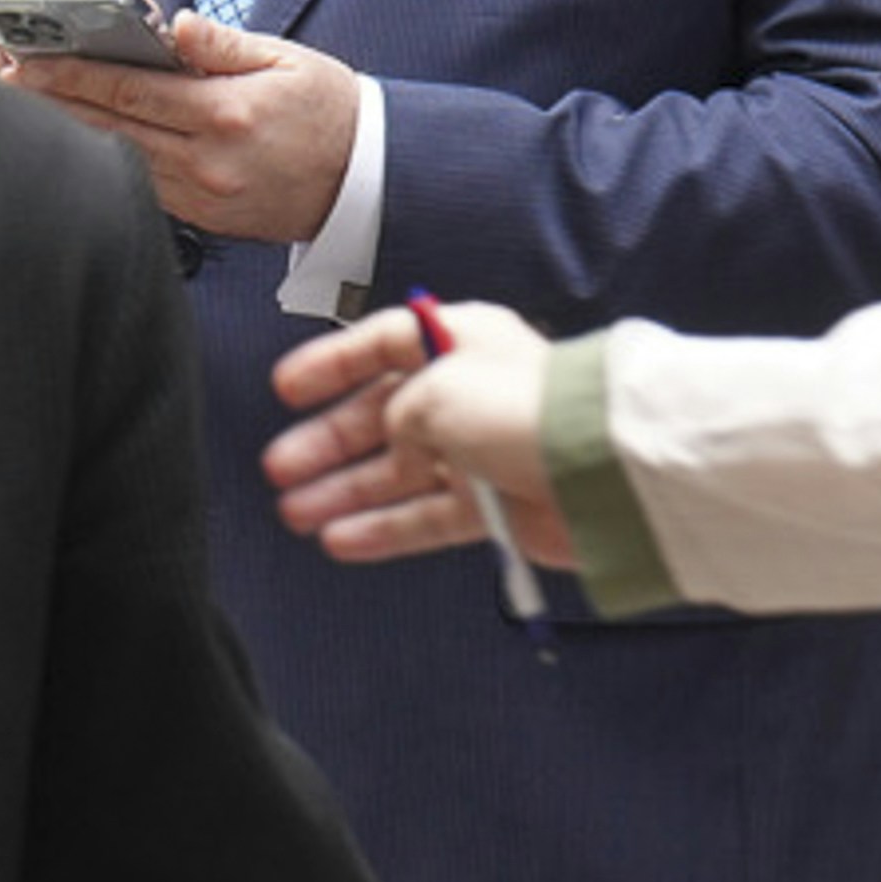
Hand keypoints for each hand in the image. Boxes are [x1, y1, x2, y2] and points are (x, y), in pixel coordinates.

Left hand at [0, 0, 367, 253]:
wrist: (366, 184)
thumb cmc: (328, 111)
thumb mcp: (289, 61)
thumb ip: (226, 45)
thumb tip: (181, 24)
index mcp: (227, 113)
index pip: (132, 90)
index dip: (74, 74)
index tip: (28, 58)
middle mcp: (206, 159)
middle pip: (110, 128)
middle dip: (52, 102)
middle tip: (1, 77)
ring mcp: (200, 194)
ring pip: (118, 158)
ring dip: (68, 132)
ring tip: (21, 104)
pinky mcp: (200, 217)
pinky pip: (140, 183)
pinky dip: (103, 159)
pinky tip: (71, 138)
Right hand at [264, 294, 551, 566]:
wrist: (598, 470)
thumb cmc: (533, 411)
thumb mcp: (436, 389)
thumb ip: (395, 412)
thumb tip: (391, 442)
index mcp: (460, 342)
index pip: (381, 346)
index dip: (331, 366)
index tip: (288, 390)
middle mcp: (468, 394)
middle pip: (380, 417)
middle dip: (326, 442)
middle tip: (282, 466)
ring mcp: (479, 451)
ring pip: (396, 474)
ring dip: (343, 493)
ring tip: (298, 511)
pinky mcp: (493, 503)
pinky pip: (424, 517)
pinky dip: (382, 530)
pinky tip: (342, 539)